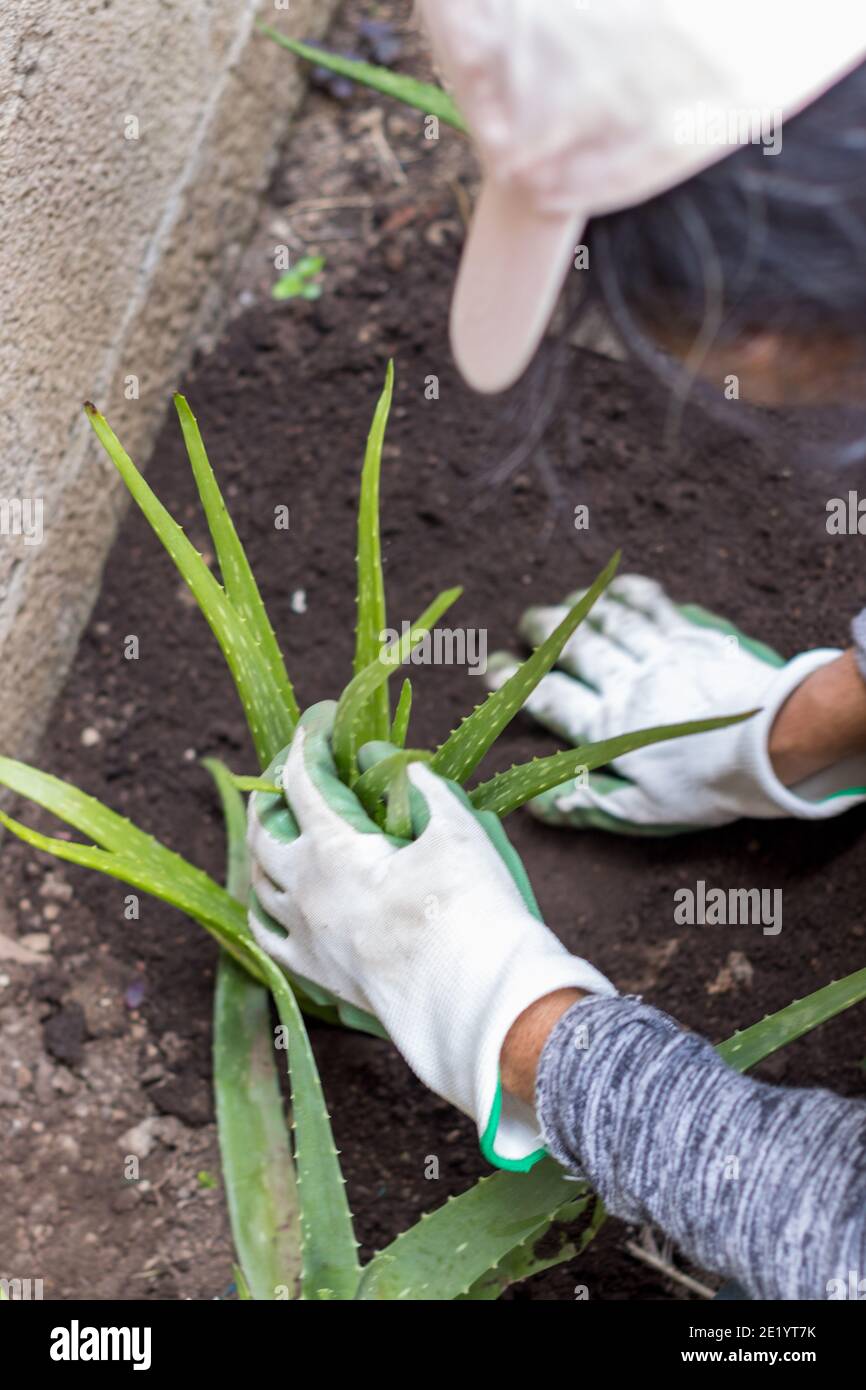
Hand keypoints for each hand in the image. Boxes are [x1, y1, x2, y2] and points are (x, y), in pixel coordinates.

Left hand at [247, 702, 613, 1169]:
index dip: (307, 746)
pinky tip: (273, 901)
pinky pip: (269, 936)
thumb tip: (402, 768)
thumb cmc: (472, 909)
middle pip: (265, 832)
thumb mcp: (458, 831)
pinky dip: (265, 908)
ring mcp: (306, 937)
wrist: (478, 1000)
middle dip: (273, 796)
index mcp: (334, 851)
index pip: (304, 783)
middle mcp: (306, 892)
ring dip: (265, 849)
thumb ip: (425, 790)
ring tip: (281, 832)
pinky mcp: (317, 975)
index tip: (317, 723)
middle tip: (291, 776)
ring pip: (260, 884)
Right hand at [485, 575, 865, 832]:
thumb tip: (540, 807)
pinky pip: (654, 607)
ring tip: (560, 604)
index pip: (551, 699)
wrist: (774, 746)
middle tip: (524, 624)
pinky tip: (615, 589)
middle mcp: (627, 684)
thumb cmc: (710, 786)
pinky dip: (630, 594)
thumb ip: (592, 804)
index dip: (515, 683)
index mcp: (609, 728)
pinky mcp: (692, 638)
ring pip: (607, 623)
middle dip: (541, 633)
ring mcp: (659, 655)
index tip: (491, 669)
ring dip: (579, 610)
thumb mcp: (647, 811)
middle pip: (574, 649)